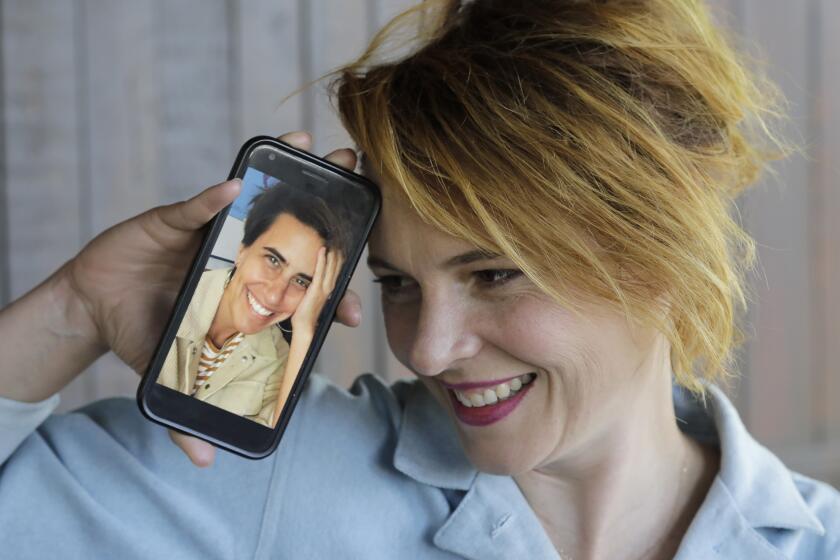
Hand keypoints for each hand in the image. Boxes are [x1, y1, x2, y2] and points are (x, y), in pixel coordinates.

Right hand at [61, 131, 359, 465]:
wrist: (96, 303)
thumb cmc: (145, 333)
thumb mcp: (170, 376)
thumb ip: (188, 416)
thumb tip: (204, 464)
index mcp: (248, 295)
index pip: (297, 294)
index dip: (327, 297)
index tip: (352, 310)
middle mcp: (240, 260)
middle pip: (292, 234)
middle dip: (328, 211)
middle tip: (361, 184)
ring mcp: (213, 236)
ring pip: (257, 202)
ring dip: (289, 174)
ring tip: (322, 149)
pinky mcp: (176, 219)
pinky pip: (200, 205)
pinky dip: (216, 197)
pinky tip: (238, 182)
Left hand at [290, 247, 344, 338]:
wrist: (305, 327)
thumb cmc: (306, 314)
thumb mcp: (313, 299)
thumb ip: (314, 288)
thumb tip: (312, 277)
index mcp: (330, 290)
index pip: (337, 270)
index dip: (338, 258)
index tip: (337, 247)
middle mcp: (330, 288)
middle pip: (336, 266)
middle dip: (337, 253)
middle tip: (336, 240)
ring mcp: (324, 289)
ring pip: (330, 266)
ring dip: (331, 253)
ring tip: (331, 241)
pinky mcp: (316, 290)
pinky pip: (320, 271)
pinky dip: (322, 260)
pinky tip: (321, 250)